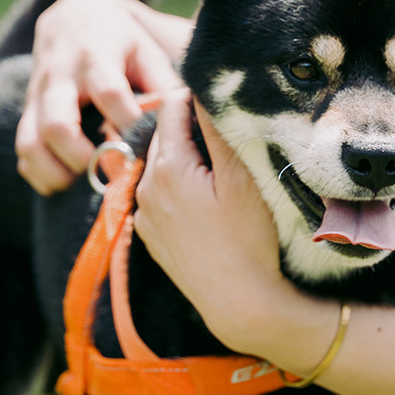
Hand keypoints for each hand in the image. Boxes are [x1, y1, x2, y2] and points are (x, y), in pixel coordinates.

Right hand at [15, 0, 185, 193]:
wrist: (73, 17)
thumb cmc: (122, 43)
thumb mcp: (147, 52)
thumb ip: (164, 86)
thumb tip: (184, 125)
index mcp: (96, 56)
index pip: (109, 93)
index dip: (127, 122)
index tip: (144, 146)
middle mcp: (60, 77)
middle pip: (58, 124)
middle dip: (82, 157)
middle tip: (109, 169)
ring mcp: (38, 96)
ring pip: (31, 142)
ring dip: (56, 171)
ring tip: (84, 180)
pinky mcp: (27, 112)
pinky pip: (23, 151)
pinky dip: (40, 173)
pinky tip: (66, 179)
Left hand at [133, 92, 313, 361]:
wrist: (239, 304)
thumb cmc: (249, 239)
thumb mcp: (241, 177)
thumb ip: (218, 129)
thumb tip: (205, 90)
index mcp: (167, 166)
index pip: (173, 106)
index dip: (198, 97)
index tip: (223, 100)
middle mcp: (145, 187)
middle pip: (164, 136)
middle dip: (189, 127)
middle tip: (225, 131)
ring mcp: (145, 215)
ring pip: (161, 166)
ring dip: (184, 158)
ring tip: (218, 167)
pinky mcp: (151, 237)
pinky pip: (160, 197)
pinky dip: (178, 188)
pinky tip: (206, 202)